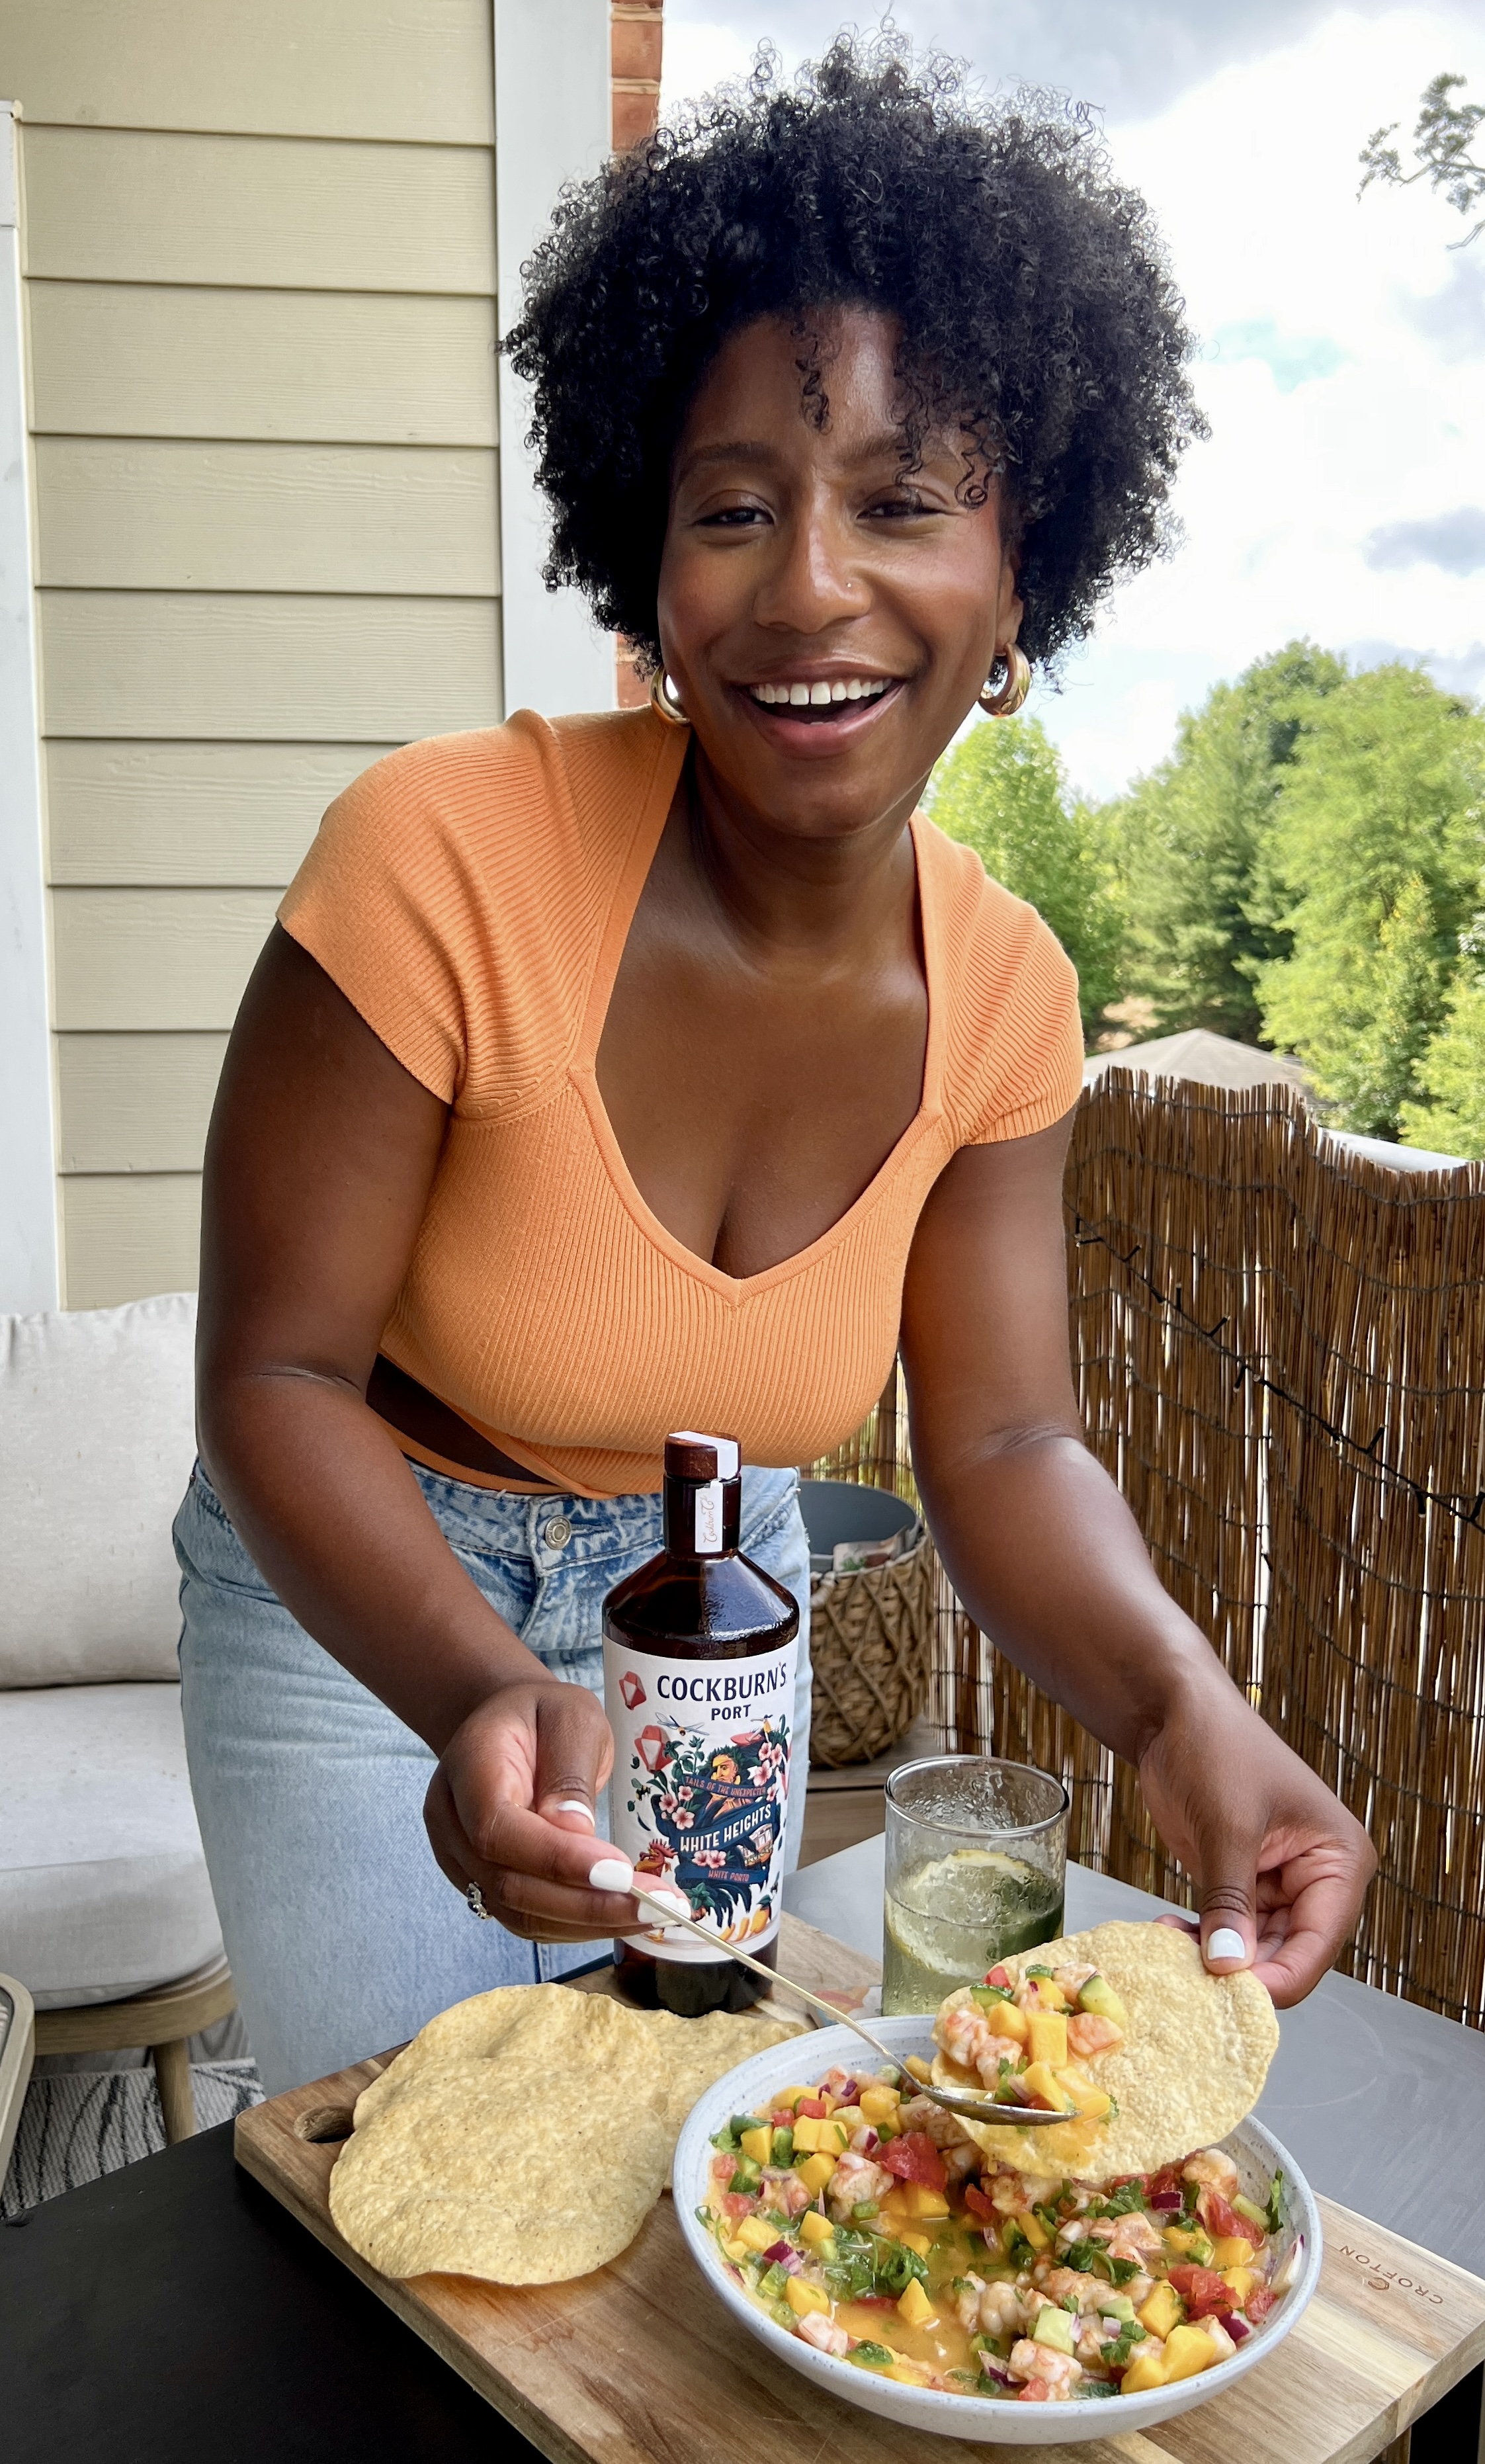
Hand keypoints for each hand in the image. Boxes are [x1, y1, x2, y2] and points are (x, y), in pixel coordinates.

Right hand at [423, 1679, 638, 1941]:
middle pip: (509, 1884)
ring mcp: (462, 1861)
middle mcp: (452, 1824)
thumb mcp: (570, 1715)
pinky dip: (576, 1925)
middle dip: (587, 1903)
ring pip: (519, 1913)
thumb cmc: (541, 1714)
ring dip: (588, 1923)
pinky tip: (621, 1915)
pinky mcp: (485, 1884)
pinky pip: (527, 1918)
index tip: (620, 1871)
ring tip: (651, 1914)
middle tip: (656, 1904)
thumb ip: (570, 1769)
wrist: (506, 1724)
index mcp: (468, 1769)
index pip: (499, 1830)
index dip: (556, 1859)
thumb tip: (577, 1834)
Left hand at [1136, 1676, 1375, 2006]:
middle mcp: (1320, 1880)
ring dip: (1215, 1958)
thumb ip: (1230, 1900)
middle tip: (1189, 1984)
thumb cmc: (1216, 1748)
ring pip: (1256, 1950)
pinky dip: (1201, 1941)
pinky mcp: (1242, 1884)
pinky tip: (1166, 1933)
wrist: (1175, 1712)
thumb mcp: (1227, 1826)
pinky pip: (1230, 1932)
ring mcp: (1280, 1885)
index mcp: (1340, 1860)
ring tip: (1169, 1952)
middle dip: (1242, 1972)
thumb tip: (1228, 1968)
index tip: (1228, 1998)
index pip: (1319, 1942)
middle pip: (1290, 1955)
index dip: (1277, 1978)